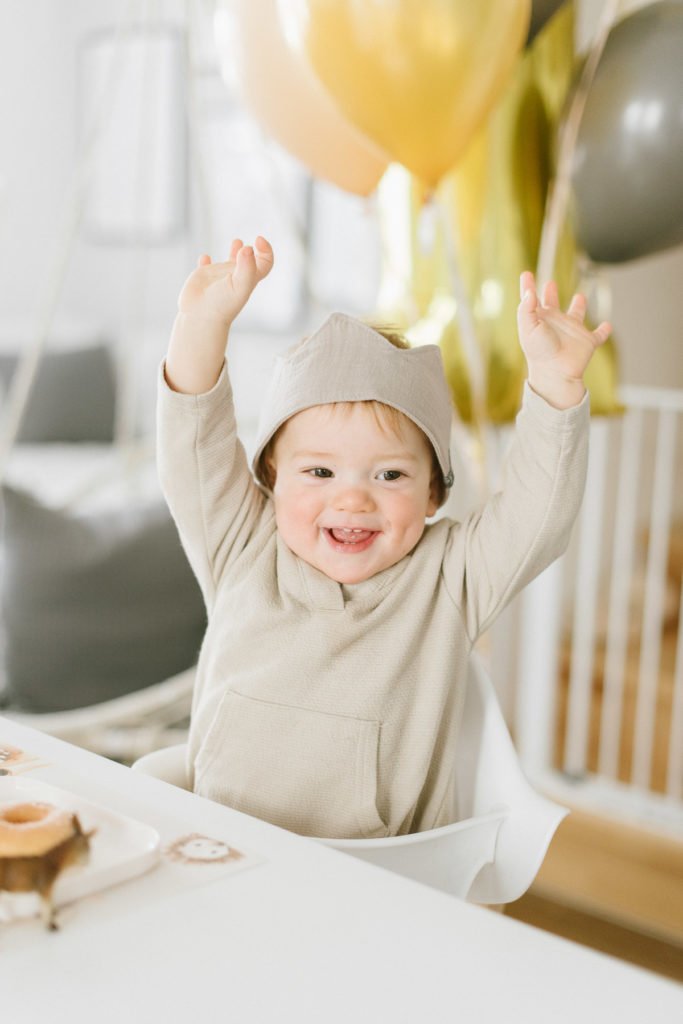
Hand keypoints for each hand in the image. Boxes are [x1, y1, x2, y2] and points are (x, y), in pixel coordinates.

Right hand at [178, 236, 273, 325]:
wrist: (201, 317)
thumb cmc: (222, 305)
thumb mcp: (240, 285)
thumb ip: (247, 266)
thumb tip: (248, 248)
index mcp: (248, 278)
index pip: (265, 263)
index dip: (266, 250)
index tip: (258, 240)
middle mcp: (235, 276)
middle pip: (249, 262)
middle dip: (252, 250)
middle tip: (253, 242)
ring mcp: (219, 277)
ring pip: (229, 263)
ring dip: (234, 251)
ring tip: (237, 241)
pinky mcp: (203, 277)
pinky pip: (205, 266)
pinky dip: (205, 260)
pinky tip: (205, 258)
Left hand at [517, 271, 611, 408]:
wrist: (556, 372)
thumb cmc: (540, 352)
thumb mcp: (528, 327)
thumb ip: (526, 308)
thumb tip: (530, 292)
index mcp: (539, 319)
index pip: (531, 299)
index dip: (528, 286)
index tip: (526, 274)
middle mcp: (555, 323)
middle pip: (552, 304)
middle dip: (551, 293)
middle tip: (550, 283)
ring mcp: (572, 332)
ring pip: (577, 315)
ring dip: (579, 307)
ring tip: (580, 297)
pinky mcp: (587, 341)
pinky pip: (598, 335)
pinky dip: (604, 330)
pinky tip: (607, 326)